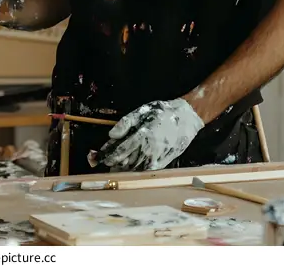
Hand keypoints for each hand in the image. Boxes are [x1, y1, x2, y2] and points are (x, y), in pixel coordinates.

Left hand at [89, 98, 204, 170]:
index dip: (107, 154)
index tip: (97, 157)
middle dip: (111, 163)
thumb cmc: (162, 113)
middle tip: (101, 163)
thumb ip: (126, 123)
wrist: (186, 119)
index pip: (119, 149)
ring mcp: (156, 159)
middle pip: (124, 162)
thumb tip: (111, 134)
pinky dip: (134, 171)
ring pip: (133, 169)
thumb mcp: (142, 111)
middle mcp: (148, 150)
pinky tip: (128, 169)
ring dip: (121, 169)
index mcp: (142, 136)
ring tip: (112, 168)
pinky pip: (145, 171)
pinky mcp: (163, 163)